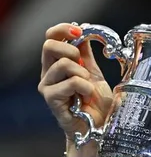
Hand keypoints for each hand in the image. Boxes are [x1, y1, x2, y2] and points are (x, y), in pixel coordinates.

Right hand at [38, 23, 113, 156]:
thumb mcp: (95, 75)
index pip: (51, 36)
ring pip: (63, 64)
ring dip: (83, 74)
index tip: (80, 30)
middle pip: (49, 45)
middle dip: (72, 50)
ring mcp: (47, 86)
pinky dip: (84, 87)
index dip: (64, 29)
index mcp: (57, 63)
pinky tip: (86, 97)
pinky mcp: (51, 99)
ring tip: (88, 88)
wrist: (97, 128)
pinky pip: (70, 83)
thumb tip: (84, 33)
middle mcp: (48, 72)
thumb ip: (87, 56)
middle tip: (83, 66)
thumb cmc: (95, 105)